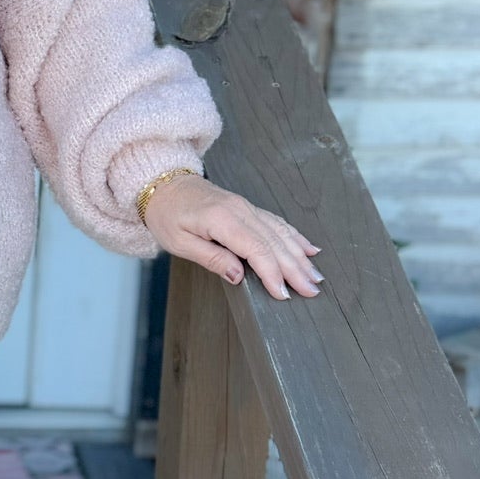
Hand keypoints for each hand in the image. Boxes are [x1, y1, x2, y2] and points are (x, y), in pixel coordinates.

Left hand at [141, 174, 322, 299]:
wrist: (164, 184)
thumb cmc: (167, 215)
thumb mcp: (179, 243)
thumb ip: (211, 259)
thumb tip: (238, 276)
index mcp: (222, 220)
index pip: (256, 250)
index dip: (272, 273)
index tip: (284, 293)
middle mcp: (240, 211)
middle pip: (275, 243)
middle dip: (295, 269)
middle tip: (312, 290)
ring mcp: (246, 207)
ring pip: (280, 233)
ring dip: (300, 256)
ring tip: (315, 276)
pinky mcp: (248, 208)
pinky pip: (276, 223)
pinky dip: (295, 237)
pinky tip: (309, 249)